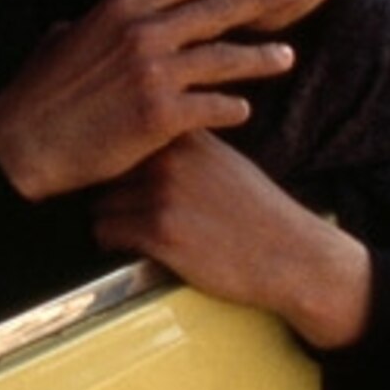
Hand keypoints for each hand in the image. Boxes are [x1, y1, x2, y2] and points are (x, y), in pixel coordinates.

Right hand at [0, 0, 302, 200]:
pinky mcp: (161, 115)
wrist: (23, 145)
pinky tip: (243, 110)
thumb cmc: (37, 95)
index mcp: (121, 7)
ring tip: (287, 56)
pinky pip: (213, 106)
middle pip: (218, 8)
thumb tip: (81, 24)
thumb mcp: (62, 41)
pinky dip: (231, 108)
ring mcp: (154, 73)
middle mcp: (143, 32)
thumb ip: (85, 27)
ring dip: (261, 57)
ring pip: (225, 59)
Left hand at [90, 132, 373, 348]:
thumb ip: (185, 146)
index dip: (117, 159)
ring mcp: (164, 194)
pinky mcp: (160, 231)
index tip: (117, 173)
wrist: (290, 255)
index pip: (123, 134)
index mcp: (186, 135)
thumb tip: (144, 142)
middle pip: (106, 171)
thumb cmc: (256, 212)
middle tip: (127, 211)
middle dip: (111, 192)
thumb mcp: (223, 160)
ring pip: (100, 203)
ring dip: (111, 220)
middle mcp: (171, 158)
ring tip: (134, 232)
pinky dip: (114, 243)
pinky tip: (138, 248)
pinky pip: (106, 232)